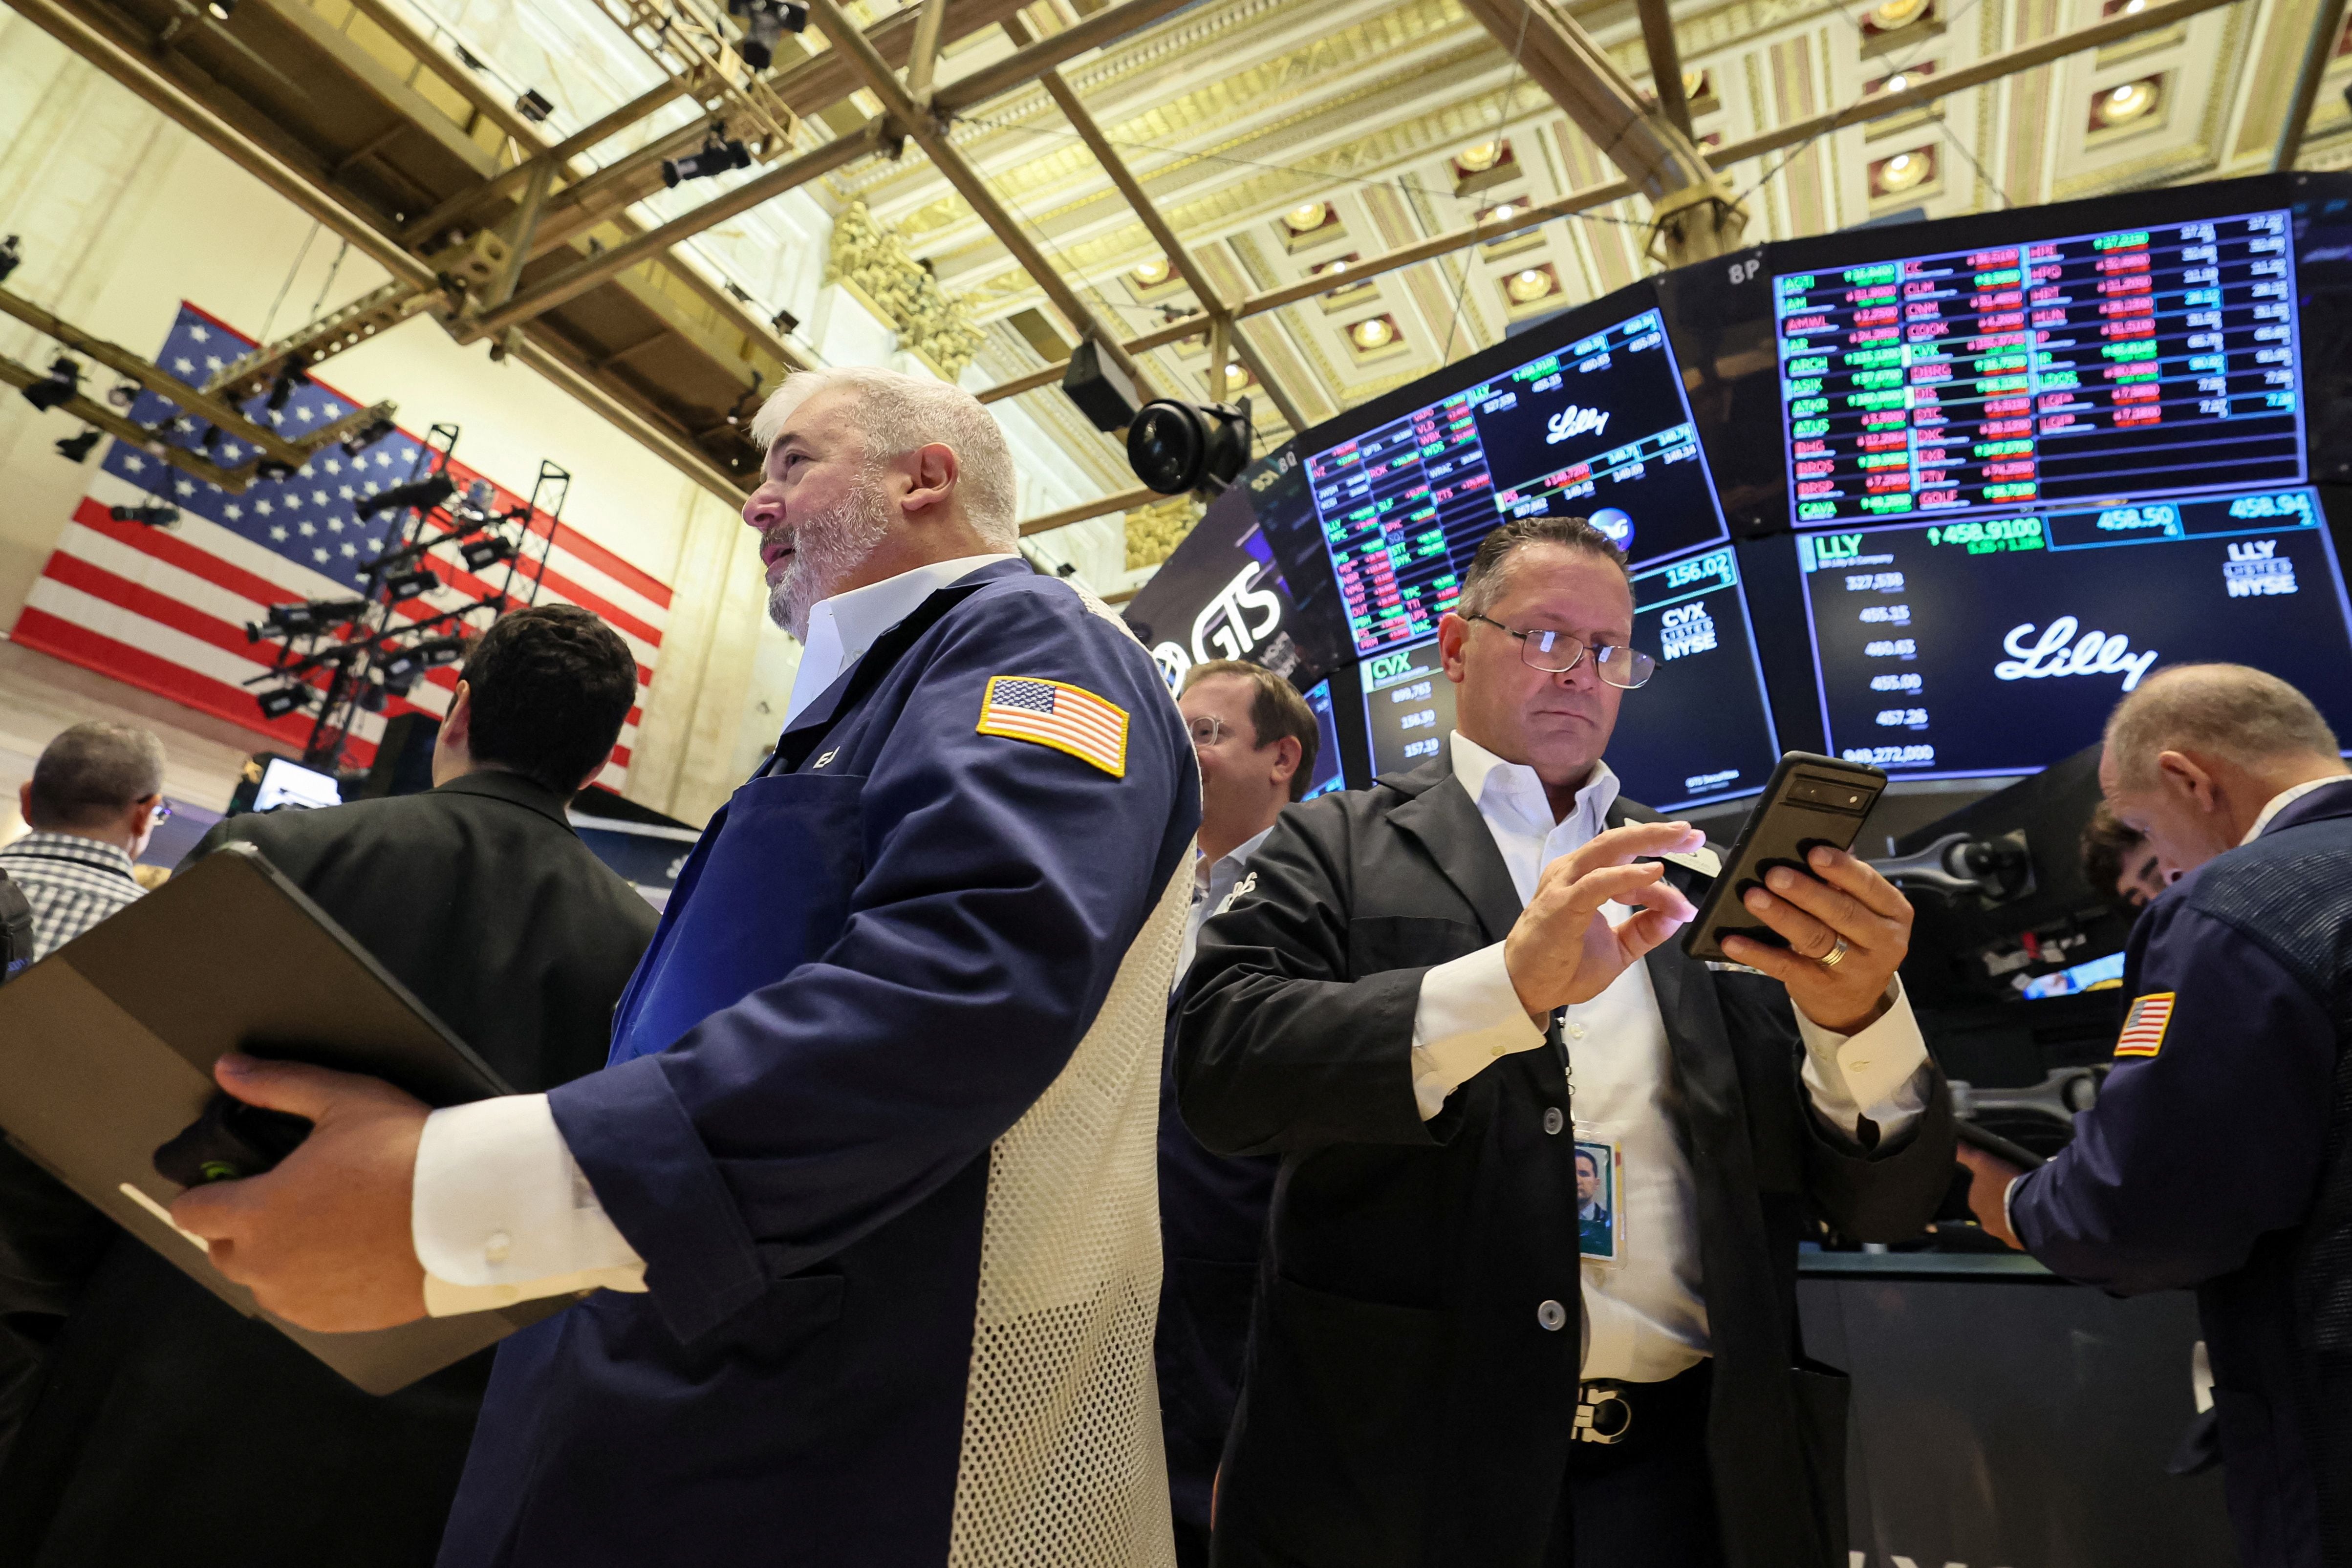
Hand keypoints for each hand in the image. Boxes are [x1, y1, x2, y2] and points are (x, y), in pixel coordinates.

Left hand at [170, 1054, 430, 1331]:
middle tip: (286, 1200)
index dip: (203, 1193)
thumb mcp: (343, 1101)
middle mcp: (268, 1264)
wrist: (469, 1212)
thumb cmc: (409, 1156)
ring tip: (322, 1229)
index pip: (191, 1212)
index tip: (226, 1184)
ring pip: (261, 1282)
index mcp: (258, 1212)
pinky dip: (311, 1285)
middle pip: (221, 1252)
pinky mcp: (334, 1319)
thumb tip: (230, 1070)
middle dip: (240, 1227)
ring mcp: (300, 1298)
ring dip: (276, 1259)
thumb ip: (278, 1085)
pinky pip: (301, 1306)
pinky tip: (346, 1256)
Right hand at [1504, 821, 1702, 1019]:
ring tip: (1678, 839)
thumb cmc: (1561, 966)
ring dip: (1646, 840)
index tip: (1687, 907)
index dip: (1661, 881)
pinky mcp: (1563, 904)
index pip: (1628, 866)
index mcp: (1583, 880)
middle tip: (1691, 835)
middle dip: (1657, 835)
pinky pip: (1598, 882)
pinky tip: (1652, 872)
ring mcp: (1566, 886)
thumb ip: (1645, 930)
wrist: (1525, 989)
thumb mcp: (1617, 949)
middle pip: (1617, 842)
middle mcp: (1573, 874)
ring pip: (1608, 850)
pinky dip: (1627, 875)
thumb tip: (1676, 915)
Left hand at [1720, 846, 1912, 1034]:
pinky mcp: (1821, 987)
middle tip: (1775, 874)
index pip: (1869, 886)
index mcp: (1893, 914)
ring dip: (1781, 916)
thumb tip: (1812, 849)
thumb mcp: (1866, 913)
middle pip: (1841, 912)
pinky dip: (1757, 953)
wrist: (1856, 1004)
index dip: (1842, 869)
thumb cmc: (1857, 942)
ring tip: (1753, 897)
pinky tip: (1734, 941)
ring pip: (1815, 938)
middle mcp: (1881, 942)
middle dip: (1805, 891)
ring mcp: (1853, 969)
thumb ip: (1844, 884)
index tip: (1813, 852)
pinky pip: (1786, 966)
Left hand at [1954, 1143, 2023, 1249]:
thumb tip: (1951, 1143)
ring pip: (2009, 1222)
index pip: (1981, 1193)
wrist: (2032, 1210)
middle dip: (2004, 1202)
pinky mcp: (2021, 1243)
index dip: (1993, 1186)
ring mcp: (2004, 1235)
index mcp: (1976, 1203)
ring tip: (2031, 1203)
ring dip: (2016, 1214)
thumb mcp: (1983, 1162)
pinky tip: (2038, 1217)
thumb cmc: (2006, 1183)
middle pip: (1994, 1209)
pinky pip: (2023, 1232)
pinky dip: (2028, 1226)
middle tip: (2019, 1191)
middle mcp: (1985, 1222)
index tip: (2005, 1180)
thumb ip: (1966, 1154)